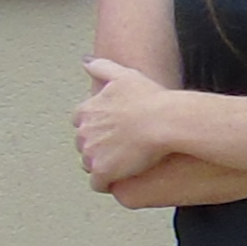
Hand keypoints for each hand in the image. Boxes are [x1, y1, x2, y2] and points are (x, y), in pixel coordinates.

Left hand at [72, 58, 179, 187]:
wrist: (165, 121)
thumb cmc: (150, 98)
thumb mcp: (124, 74)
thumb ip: (101, 67)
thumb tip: (86, 61)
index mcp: (86, 110)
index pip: (81, 122)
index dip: (98, 126)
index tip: (113, 129)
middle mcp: (84, 132)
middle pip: (85, 144)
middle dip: (98, 146)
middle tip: (121, 147)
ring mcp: (92, 153)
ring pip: (90, 164)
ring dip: (103, 164)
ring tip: (124, 164)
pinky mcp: (103, 172)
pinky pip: (98, 184)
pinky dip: (108, 183)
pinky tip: (122, 179)